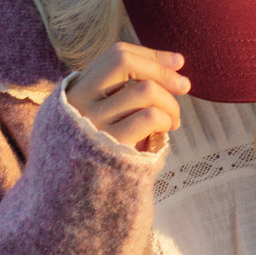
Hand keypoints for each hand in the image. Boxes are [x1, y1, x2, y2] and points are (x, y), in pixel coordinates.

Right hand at [66, 43, 190, 151]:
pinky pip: (150, 117)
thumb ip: (125, 90)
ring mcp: (92, 124)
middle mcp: (78, 103)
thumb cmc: (98, 152)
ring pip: (144, 90)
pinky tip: (165, 131)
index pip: (117, 55)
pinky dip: (166, 119)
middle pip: (124, 62)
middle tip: (185, 86)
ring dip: (170, 103)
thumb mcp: (100, 117)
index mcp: (74, 91)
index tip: (178, 62)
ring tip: (173, 120)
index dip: (152, 55)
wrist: (70, 200)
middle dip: (161, 70)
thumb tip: (177, 61)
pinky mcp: (110, 145)